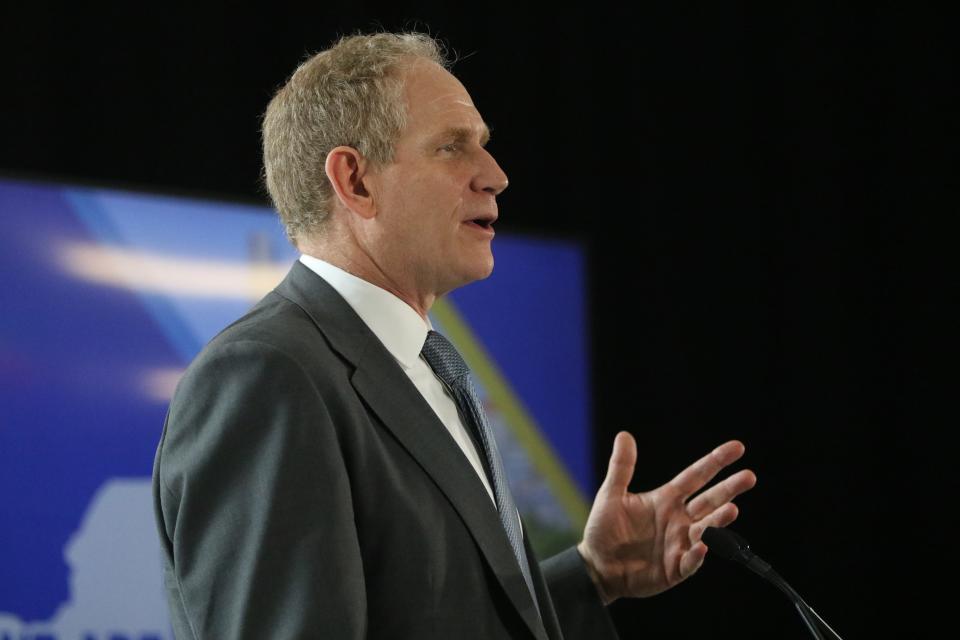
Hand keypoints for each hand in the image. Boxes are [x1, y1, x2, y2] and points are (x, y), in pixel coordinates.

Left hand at [577, 431, 756, 603]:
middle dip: (729, 489)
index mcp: (666, 499)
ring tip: (732, 509)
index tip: (737, 448)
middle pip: (709, 501)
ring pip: (706, 530)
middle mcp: (678, 520)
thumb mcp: (611, 495)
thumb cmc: (604, 530)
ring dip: (719, 520)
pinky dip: (697, 554)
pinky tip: (701, 546)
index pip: (695, 477)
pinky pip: (690, 561)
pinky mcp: (675, 568)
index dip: (715, 462)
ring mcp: (679, 544)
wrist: (597, 566)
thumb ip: (622, 468)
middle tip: (749, 476)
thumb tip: (624, 435)